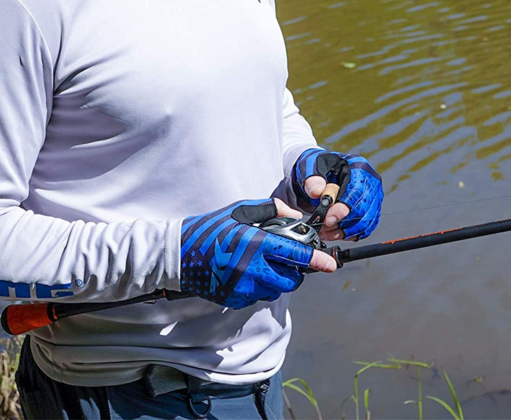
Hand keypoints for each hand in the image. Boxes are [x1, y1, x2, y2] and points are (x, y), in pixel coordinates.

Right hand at [180, 198, 335, 308]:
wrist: (179, 253)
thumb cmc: (211, 227)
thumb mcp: (241, 210)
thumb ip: (272, 210)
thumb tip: (296, 218)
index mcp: (255, 244)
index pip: (294, 254)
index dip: (316, 259)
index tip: (331, 264)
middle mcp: (251, 269)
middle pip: (291, 279)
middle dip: (294, 270)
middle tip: (286, 259)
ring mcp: (243, 288)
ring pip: (276, 289)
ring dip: (276, 279)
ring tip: (259, 263)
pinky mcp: (235, 300)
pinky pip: (259, 296)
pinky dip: (259, 286)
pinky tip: (245, 272)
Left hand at [293, 149, 382, 241]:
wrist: (322, 173)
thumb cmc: (319, 168)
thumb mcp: (311, 167)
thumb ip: (312, 179)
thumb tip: (317, 191)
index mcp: (359, 167)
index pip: (357, 191)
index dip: (343, 208)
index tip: (328, 219)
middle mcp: (371, 183)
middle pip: (363, 210)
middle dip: (341, 222)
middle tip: (323, 226)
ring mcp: (373, 198)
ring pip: (364, 223)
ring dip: (343, 231)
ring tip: (325, 231)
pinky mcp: (370, 212)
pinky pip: (364, 229)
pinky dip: (348, 235)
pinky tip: (332, 233)